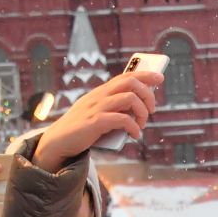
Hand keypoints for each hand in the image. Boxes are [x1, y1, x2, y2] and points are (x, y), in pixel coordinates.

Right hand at [32, 71, 162, 171]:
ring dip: (142, 112)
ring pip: (129, 98)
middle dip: (148, 94)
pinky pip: (121, 119)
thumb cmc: (81, 129)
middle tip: (152, 109)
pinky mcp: (94, 122)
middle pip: (130, 82)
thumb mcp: (98, 113)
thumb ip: (114, 109)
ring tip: (141, 125)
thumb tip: (137, 111)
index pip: (125, 76)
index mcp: (100, 92)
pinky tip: (134, 135)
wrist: (58, 142)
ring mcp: (96, 108)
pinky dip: (133, 127)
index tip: (159, 77)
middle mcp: (99, 96)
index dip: (145, 74)